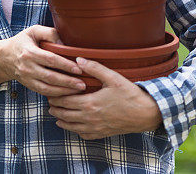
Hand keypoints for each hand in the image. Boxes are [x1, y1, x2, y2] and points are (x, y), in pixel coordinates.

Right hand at [0, 25, 85, 95]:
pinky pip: (43, 92)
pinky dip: (56, 94)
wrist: (4, 57)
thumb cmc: (22, 42)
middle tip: (82, 84)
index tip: (79, 69)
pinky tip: (67, 94)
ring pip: (47, 88)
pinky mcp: (28, 85)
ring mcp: (27, 78)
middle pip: (50, 77)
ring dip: (64, 91)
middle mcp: (27, 67)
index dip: (65, 65)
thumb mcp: (33, 31)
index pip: (50, 60)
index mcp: (29, 52)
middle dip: (68, 82)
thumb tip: (64, 43)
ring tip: (78, 90)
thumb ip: (49, 33)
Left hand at [47, 57, 162, 139]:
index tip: (50, 92)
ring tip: (56, 114)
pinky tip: (73, 125)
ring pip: (70, 127)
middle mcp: (89, 118)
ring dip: (61, 120)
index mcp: (89, 104)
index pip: (64, 101)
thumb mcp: (113, 78)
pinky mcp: (101, 133)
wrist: (146, 114)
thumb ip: (95, 68)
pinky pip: (82, 135)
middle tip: (50, 102)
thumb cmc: (130, 95)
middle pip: (63, 115)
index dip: (55, 97)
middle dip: (55, 108)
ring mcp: (94, 128)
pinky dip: (74, 130)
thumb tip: (78, 60)